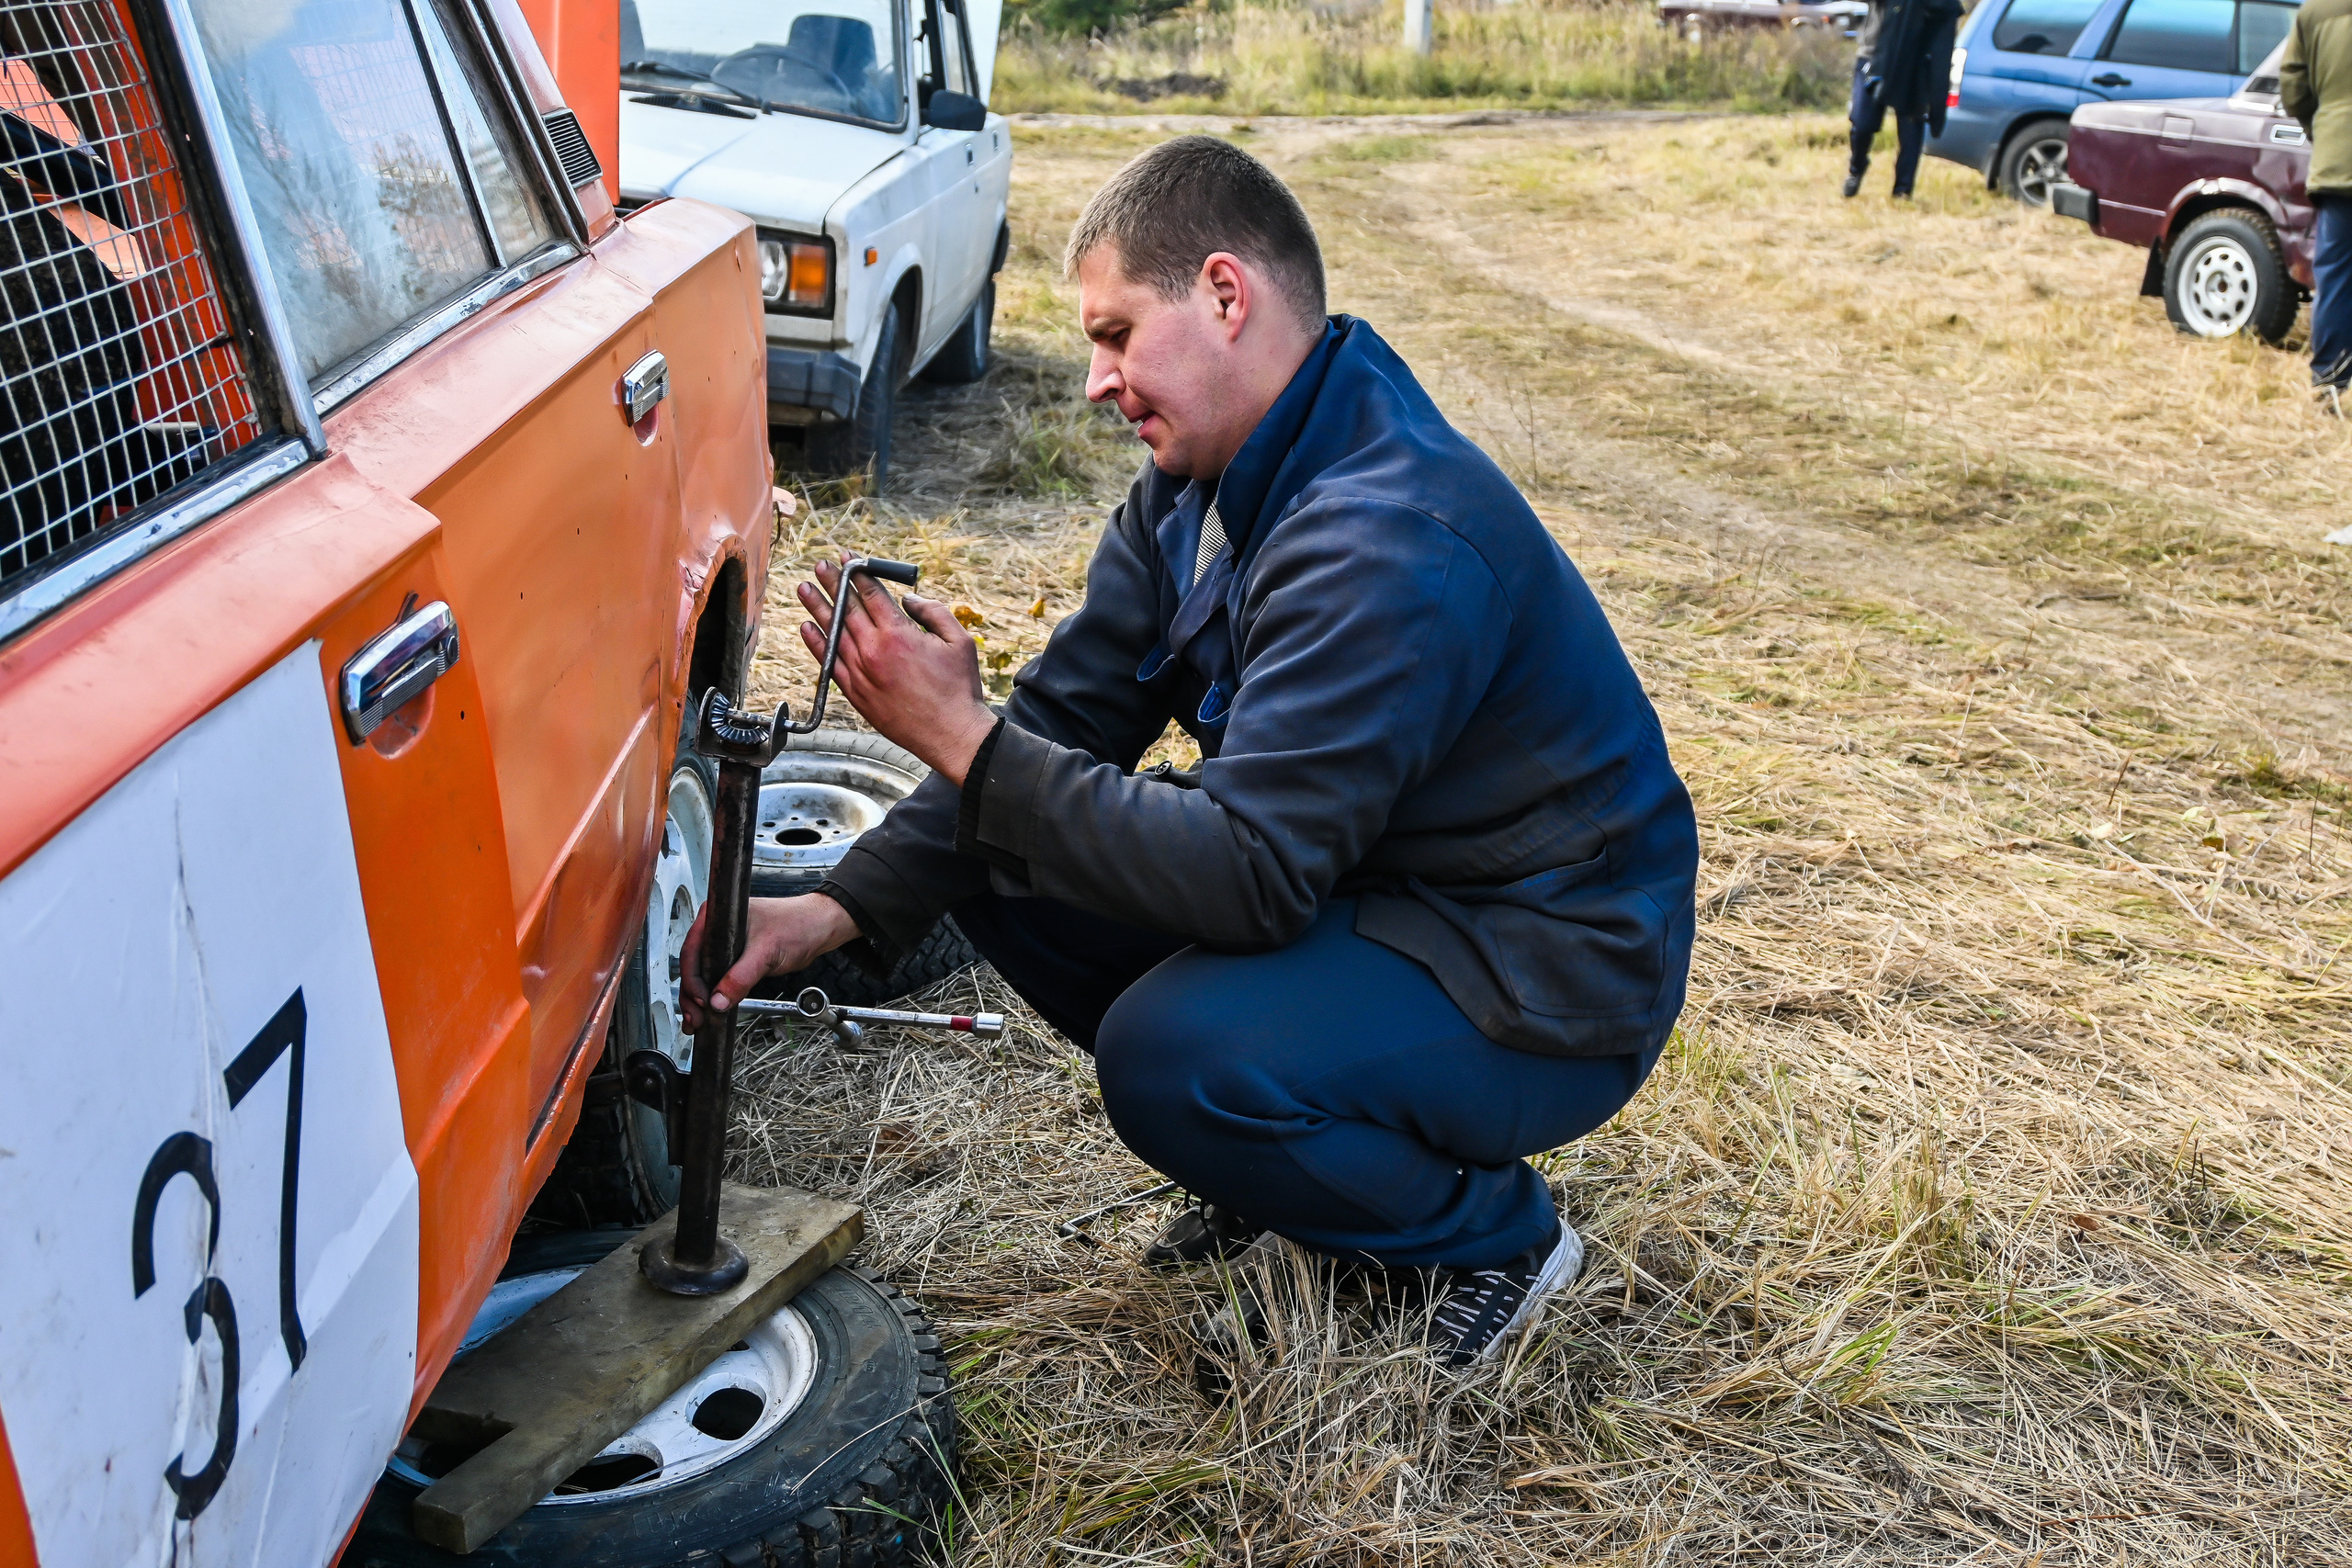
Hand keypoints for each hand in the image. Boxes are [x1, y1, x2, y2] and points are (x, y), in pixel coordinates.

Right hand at [677, 893, 858, 1029]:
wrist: (818, 929)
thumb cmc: (796, 925)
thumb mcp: (766, 952)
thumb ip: (741, 976)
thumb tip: (718, 1001)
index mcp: (715, 918)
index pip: (692, 951)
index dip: (692, 978)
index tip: (700, 999)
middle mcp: (715, 930)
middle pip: (692, 967)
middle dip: (691, 995)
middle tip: (695, 1018)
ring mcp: (723, 946)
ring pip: (702, 976)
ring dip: (698, 1000)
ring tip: (697, 1022)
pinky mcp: (734, 960)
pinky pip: (717, 980)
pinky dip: (713, 997)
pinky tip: (709, 1013)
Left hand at [800, 556, 997, 784]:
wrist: (951, 734)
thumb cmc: (958, 688)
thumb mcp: (958, 641)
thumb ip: (933, 612)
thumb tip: (908, 599)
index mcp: (898, 633)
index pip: (871, 594)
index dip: (857, 573)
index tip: (848, 559)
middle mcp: (874, 650)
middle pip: (847, 608)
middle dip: (832, 583)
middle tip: (821, 566)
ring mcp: (861, 673)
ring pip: (832, 632)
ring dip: (817, 608)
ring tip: (805, 588)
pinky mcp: (855, 694)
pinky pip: (829, 663)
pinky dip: (816, 644)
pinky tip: (807, 629)